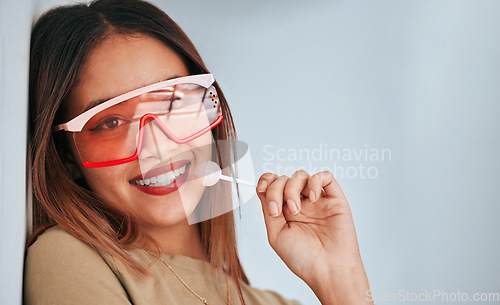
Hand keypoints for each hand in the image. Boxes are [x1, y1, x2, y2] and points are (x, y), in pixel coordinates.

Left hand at [256, 170, 371, 304]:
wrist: (328, 270)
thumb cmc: (303, 258)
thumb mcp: (276, 234)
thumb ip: (268, 210)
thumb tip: (263, 189)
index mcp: (285, 211)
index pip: (273, 185)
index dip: (266, 181)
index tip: (261, 188)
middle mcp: (300, 203)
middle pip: (284, 179)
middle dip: (276, 190)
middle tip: (278, 211)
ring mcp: (317, 201)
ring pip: (301, 176)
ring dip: (293, 188)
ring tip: (296, 210)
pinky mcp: (335, 199)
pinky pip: (325, 177)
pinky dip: (315, 182)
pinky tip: (312, 198)